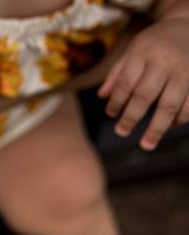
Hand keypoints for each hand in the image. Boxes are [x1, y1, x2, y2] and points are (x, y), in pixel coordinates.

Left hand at [98, 18, 188, 149]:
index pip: (126, 83)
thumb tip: (102, 97)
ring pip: (170, 104)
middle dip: (131, 118)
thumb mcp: (134, 49)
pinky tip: (172, 126)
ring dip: (158, 127)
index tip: (111, 115)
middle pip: (145, 96)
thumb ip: (118, 73)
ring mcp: (185, 69)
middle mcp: (164, 60)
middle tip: (122, 132)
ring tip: (147, 144)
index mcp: (143, 52)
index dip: (116, 102)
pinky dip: (182, 118)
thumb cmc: (156, 42)